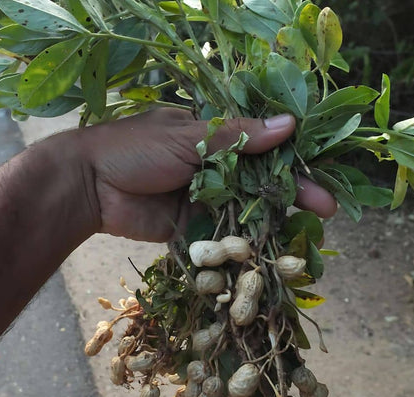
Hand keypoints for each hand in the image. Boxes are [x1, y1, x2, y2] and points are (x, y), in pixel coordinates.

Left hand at [75, 108, 336, 241]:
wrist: (88, 185)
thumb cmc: (134, 149)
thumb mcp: (187, 136)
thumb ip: (237, 136)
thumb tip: (290, 125)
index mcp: (212, 139)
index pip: (263, 150)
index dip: (293, 165)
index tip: (320, 181)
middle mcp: (212, 169)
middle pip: (260, 184)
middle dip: (291, 197)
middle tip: (325, 211)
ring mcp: (202, 200)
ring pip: (244, 212)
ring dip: (272, 224)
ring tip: (306, 238)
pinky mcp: (189, 228)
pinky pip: (220, 236)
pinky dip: (240, 244)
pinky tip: (267, 255)